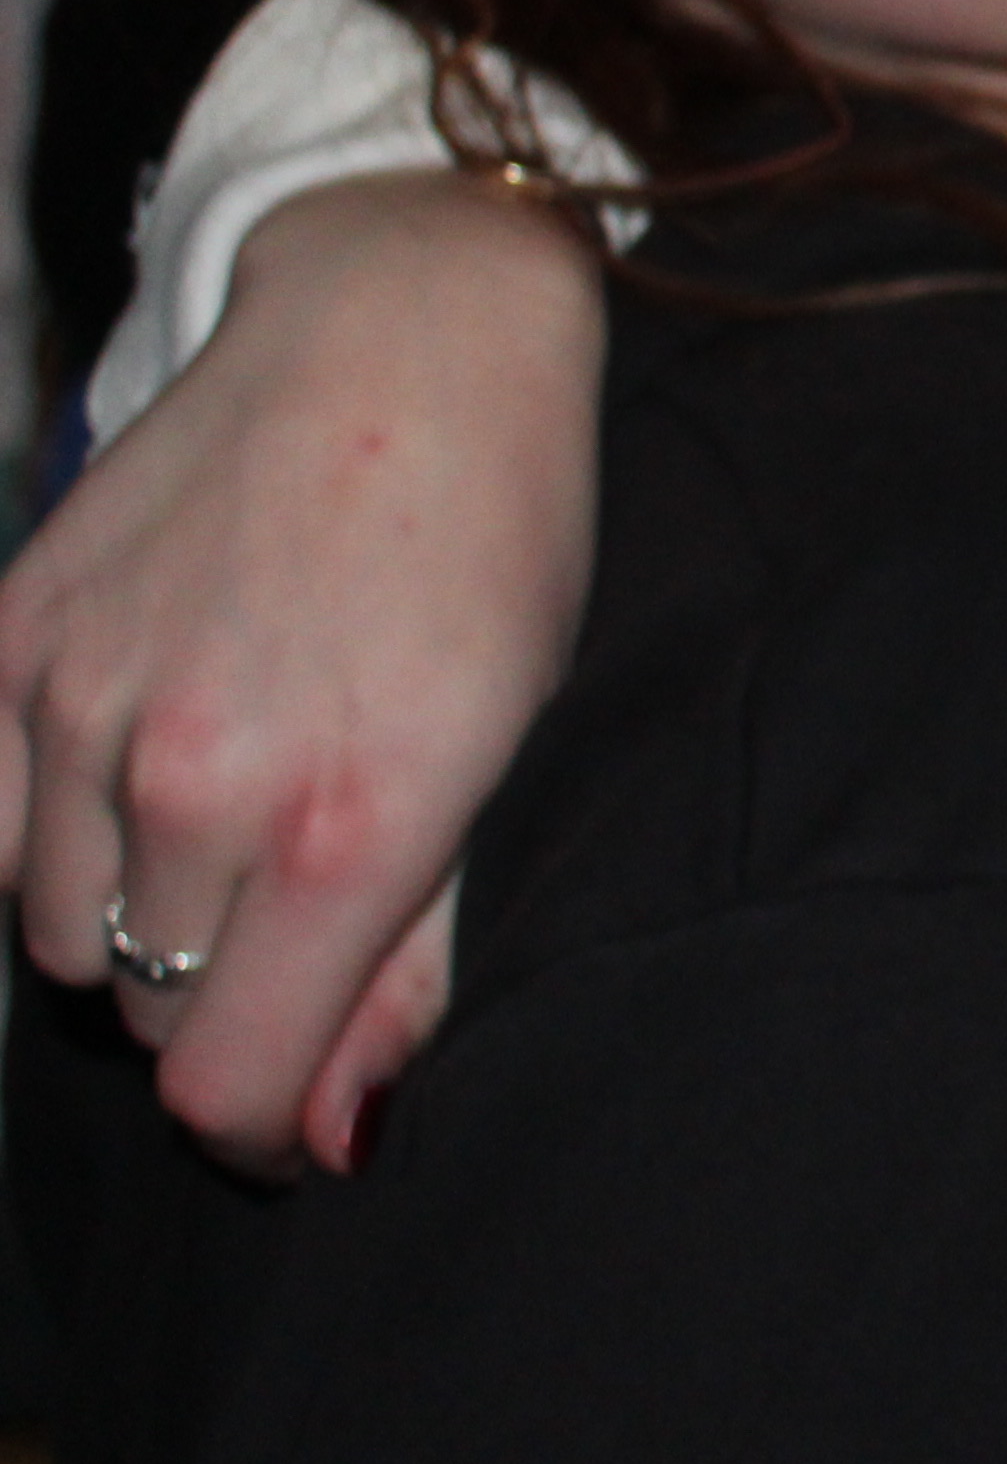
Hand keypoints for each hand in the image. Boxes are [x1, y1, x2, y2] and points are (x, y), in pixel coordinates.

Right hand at [0, 169, 598, 1169]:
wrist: (406, 333)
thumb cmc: (494, 537)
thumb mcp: (501, 747)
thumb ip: (412, 951)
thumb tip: (336, 1129)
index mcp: (349, 822)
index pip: (232, 1088)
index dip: (269, 1128)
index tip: (302, 1109)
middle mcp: (197, 777)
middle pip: (156, 1012)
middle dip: (226, 995)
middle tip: (297, 905)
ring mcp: (81, 707)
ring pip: (60, 933)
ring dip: (134, 916)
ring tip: (226, 817)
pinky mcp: (5, 643)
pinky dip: (46, 837)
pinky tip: (131, 773)